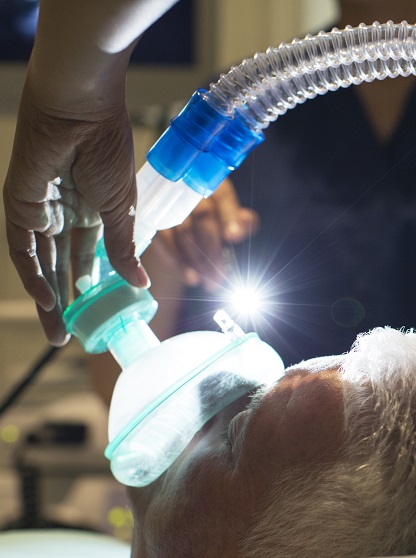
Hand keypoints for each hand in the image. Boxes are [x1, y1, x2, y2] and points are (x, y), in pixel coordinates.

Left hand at [4, 81, 146, 344]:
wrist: (83, 109)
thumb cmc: (107, 149)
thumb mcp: (122, 209)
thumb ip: (124, 248)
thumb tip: (141, 284)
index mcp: (89, 209)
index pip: (86, 255)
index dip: (90, 283)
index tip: (98, 312)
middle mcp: (61, 212)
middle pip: (58, 264)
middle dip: (63, 300)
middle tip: (68, 335)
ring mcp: (38, 209)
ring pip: (39, 262)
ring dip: (46, 296)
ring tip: (57, 330)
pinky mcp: (20, 204)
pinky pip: (24, 248)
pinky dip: (33, 274)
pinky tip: (47, 298)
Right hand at [154, 179, 258, 289]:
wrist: (179, 221)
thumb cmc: (212, 219)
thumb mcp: (229, 218)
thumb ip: (240, 221)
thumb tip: (248, 222)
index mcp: (215, 186)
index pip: (223, 198)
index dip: (229, 217)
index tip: (233, 237)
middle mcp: (191, 190)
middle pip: (202, 217)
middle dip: (212, 249)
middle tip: (220, 276)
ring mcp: (170, 204)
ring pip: (184, 231)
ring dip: (196, 260)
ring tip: (207, 282)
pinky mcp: (154, 219)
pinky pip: (165, 240)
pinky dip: (177, 260)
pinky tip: (189, 276)